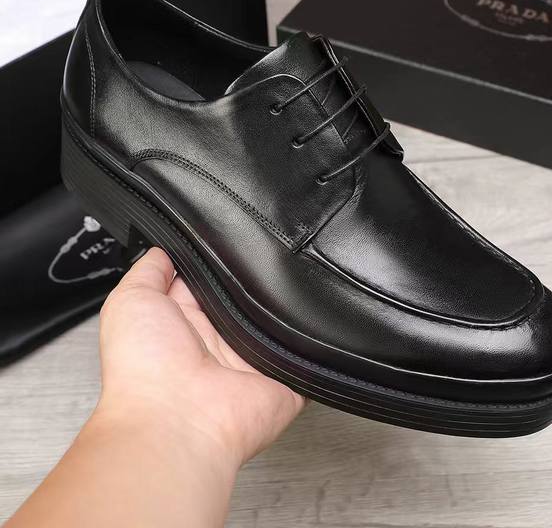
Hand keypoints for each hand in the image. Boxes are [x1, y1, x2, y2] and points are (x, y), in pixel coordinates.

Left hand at [97, 247, 305, 466]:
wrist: (176, 423)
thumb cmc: (144, 370)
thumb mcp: (131, 301)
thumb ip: (148, 271)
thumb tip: (163, 250)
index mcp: (185, 323)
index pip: (210, 281)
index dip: (219, 260)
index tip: (231, 236)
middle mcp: (219, 341)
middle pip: (248, 298)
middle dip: (253, 279)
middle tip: (260, 256)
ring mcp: (252, 361)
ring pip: (278, 320)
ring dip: (281, 306)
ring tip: (282, 285)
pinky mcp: (283, 380)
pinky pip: (307, 354)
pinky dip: (311, 340)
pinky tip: (311, 320)